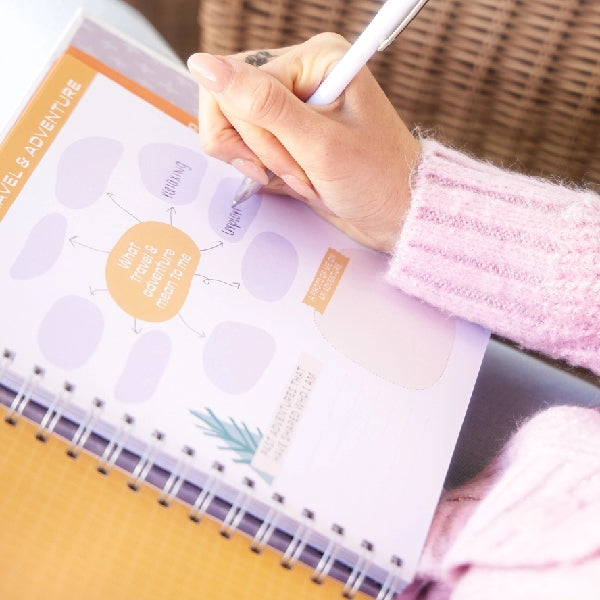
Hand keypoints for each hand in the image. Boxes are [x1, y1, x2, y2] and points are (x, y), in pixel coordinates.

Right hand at [187, 33, 419, 252]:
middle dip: (256, 148)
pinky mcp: (285, 132)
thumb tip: (203, 64)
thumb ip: (262, 106)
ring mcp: (290, 105)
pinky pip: (247, 145)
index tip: (292, 164)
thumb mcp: (319, 145)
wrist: (396, 214)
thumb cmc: (375, 178)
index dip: (255, 132)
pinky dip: (265, 170)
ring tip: (302, 179)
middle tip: (295, 173)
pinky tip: (296, 179)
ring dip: (261, 162)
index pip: (239, 83)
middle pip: (229, 100)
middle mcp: (298, 74)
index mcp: (312, 59)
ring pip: (232, 125)